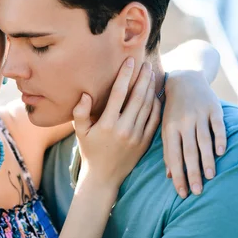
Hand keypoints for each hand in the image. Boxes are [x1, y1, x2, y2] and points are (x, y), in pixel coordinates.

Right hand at [73, 59, 160, 189]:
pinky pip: (155, 119)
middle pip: (138, 97)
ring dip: (151, 88)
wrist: (104, 176)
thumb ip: (80, 113)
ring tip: (152, 74)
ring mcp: (137, 136)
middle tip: (147, 63)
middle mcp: (124, 129)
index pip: (118, 94)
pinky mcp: (145, 141)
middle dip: (143, 78)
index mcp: (107, 124)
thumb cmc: (90, 150)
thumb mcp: (80, 132)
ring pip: (149, 107)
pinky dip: (157, 105)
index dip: (125, 76)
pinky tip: (156, 94)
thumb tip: (85, 94)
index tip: (130, 61)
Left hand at [163, 70, 225, 197]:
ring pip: (203, 141)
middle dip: (192, 173)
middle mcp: (183, 123)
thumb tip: (168, 176)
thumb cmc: (172, 110)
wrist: (184, 79)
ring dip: (207, 160)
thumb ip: (167, 151)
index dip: (178, 176)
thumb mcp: (165, 128)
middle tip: (197, 191)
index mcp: (169, 129)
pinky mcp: (213, 108)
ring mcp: (199, 115)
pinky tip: (221, 152)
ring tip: (210, 176)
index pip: (173, 157)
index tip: (182, 193)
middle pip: (188, 152)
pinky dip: (220, 138)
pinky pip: (217, 126)